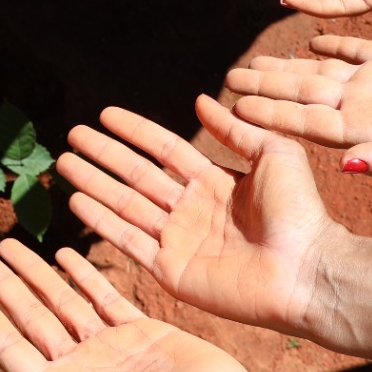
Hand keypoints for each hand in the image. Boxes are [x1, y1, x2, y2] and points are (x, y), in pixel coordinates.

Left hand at [0, 240, 337, 371]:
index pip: (9, 345)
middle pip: (32, 319)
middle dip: (6, 286)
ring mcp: (111, 350)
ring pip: (64, 303)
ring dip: (38, 275)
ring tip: (12, 246)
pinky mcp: (142, 332)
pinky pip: (104, 298)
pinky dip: (83, 276)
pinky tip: (64, 253)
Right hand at [59, 100, 348, 332]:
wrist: (308, 271)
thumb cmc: (301, 214)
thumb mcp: (274, 155)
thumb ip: (236, 130)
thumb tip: (201, 99)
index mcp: (214, 183)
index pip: (164, 149)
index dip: (134, 131)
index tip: (104, 113)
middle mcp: (191, 210)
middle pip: (136, 175)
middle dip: (103, 155)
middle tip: (71, 135)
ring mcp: (178, 241)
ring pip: (125, 204)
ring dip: (94, 183)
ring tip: (63, 163)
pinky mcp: (171, 271)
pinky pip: (129, 241)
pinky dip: (102, 221)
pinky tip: (78, 201)